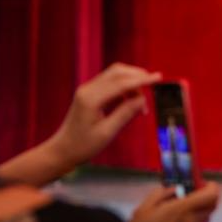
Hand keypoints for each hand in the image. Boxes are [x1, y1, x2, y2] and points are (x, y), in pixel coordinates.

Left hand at [46, 63, 161, 168]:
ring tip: (141, 102)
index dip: (141, 80)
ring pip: (114, 75)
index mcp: (92, 98)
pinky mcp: (89, 93)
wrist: (63, 150)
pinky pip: (110, 83)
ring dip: (131, 82)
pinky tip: (131, 101)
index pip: (121, 83)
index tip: (158, 78)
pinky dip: (124, 87)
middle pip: (117, 72)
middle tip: (154, 86)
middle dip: (137, 76)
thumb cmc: (84, 146)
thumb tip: (142, 99)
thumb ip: (125, 113)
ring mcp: (87, 89)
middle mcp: (88, 89)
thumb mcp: (107, 133)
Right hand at [130, 182, 218, 221]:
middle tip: (188, 198)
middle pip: (210, 206)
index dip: (210, 187)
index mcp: (183, 210)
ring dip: (195, 214)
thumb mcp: (144, 208)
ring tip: (176, 217)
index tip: (203, 185)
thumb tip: (174, 189)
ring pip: (204, 219)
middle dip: (202, 199)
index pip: (212, 195)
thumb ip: (162, 193)